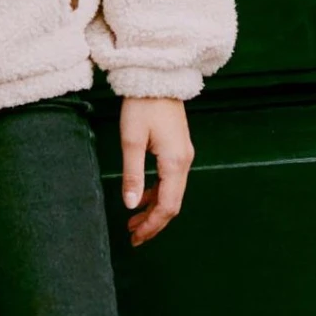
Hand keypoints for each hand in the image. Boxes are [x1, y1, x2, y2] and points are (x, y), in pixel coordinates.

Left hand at [119, 96, 193, 247]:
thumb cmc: (142, 105)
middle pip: (172, 204)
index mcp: (174, 163)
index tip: (135, 237)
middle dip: (153, 222)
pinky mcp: (178, 149)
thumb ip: (132, 175)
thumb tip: (131, 205)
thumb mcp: (131, 140)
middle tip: (133, 236)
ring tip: (133, 221)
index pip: (167, 206)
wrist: (157, 78)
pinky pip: (171, 180)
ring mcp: (184, 156)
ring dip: (154, 209)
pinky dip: (157, 193)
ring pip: (172, 193)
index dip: (152, 225)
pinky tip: (141, 197)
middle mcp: (184, 162)